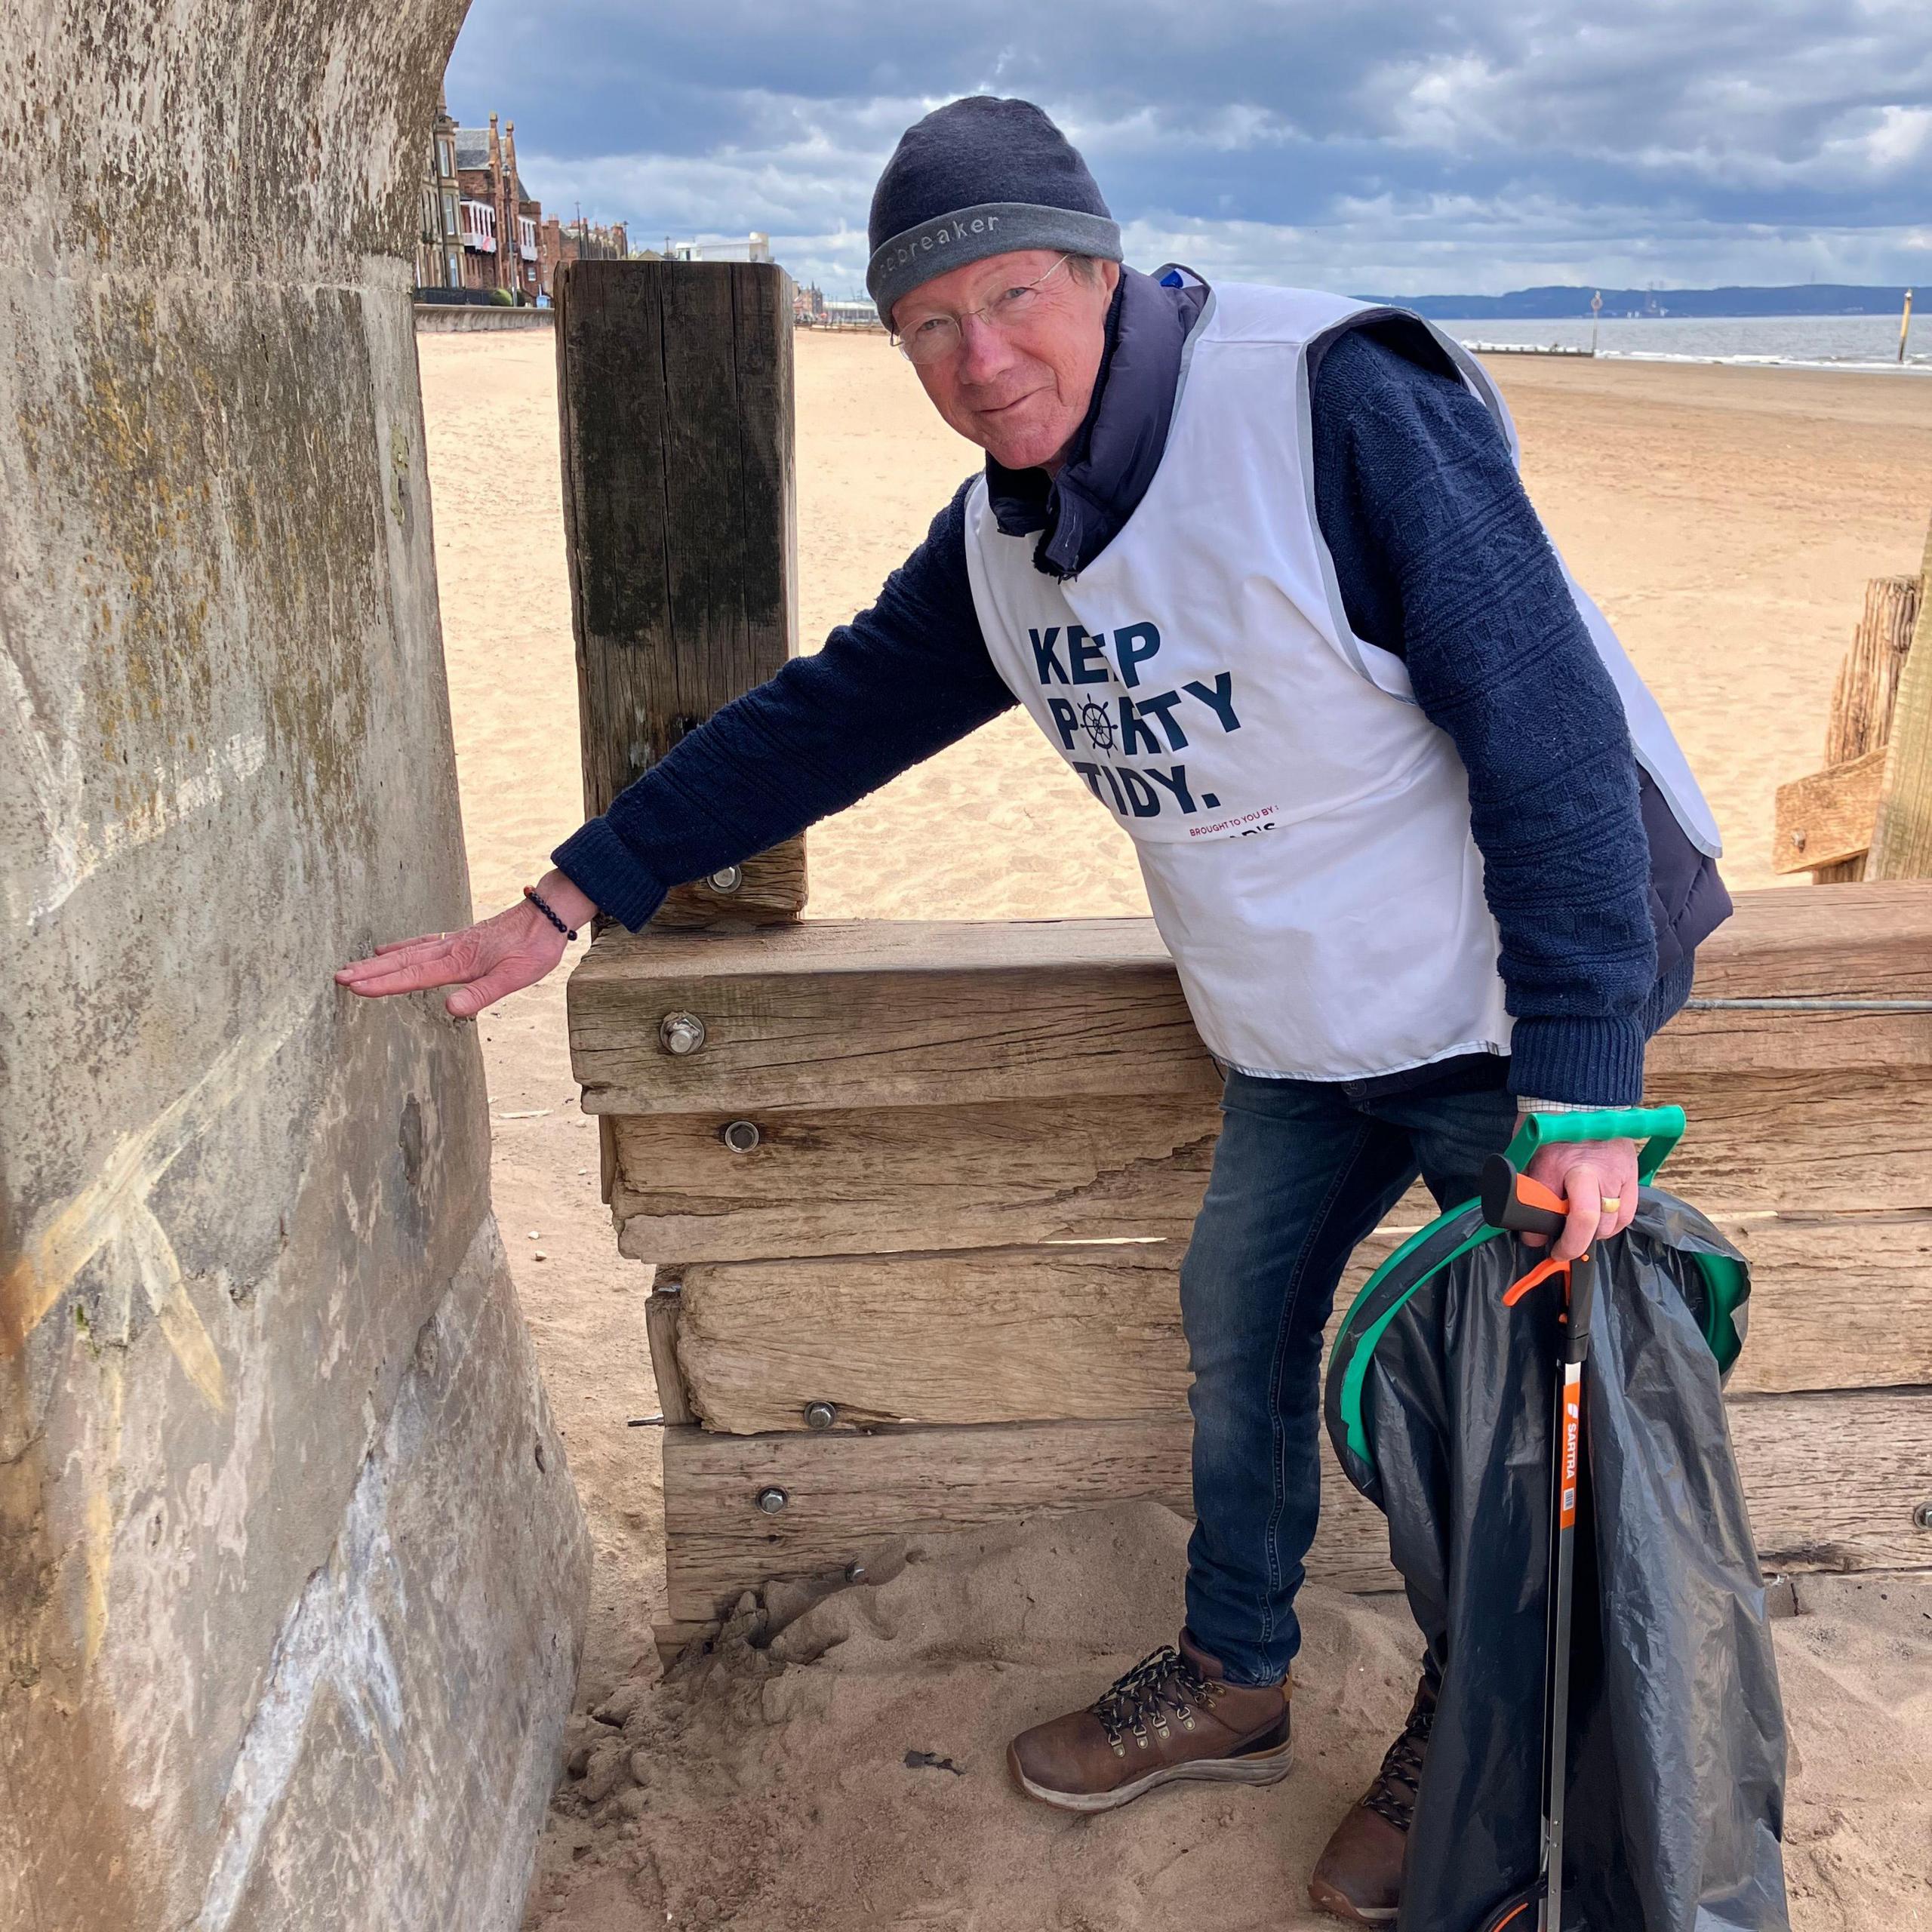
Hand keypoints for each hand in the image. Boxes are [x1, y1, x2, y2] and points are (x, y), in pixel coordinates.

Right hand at [334, 870, 596, 1018]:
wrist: (548, 915)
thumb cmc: (534, 948)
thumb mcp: (515, 977)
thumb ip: (482, 994)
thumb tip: (450, 1009)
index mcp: (459, 962)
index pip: (413, 976)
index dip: (383, 984)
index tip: (354, 988)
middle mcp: (450, 949)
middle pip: (402, 962)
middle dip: (369, 972)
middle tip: (338, 978)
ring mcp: (453, 941)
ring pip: (407, 951)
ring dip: (379, 961)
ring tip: (352, 966)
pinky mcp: (461, 938)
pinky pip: (421, 942)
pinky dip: (401, 946)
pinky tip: (388, 949)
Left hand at [1517, 1120, 1638, 1261]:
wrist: (1579, 1098)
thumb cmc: (1549, 1128)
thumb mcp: (1529, 1157)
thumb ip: (1530, 1194)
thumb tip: (1533, 1233)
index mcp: (1557, 1165)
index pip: (1553, 1211)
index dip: (1547, 1237)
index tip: (1541, 1244)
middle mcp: (1590, 1172)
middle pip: (1589, 1223)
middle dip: (1574, 1242)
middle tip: (1562, 1245)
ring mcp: (1615, 1174)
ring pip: (1611, 1223)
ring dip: (1595, 1234)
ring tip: (1581, 1230)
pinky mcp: (1632, 1174)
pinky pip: (1627, 1212)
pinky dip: (1614, 1224)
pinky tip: (1601, 1222)